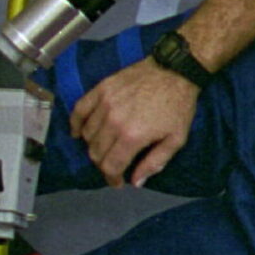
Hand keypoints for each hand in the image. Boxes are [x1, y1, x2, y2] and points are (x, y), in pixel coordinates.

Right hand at [69, 57, 198, 186]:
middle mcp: (114, 121)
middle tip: (113, 166)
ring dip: (93, 147)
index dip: (112, 179)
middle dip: (103, 165)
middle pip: (96, 152)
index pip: (110, 165)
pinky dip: (76, 124)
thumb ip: (154, 163)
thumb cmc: (178, 107)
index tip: (117, 182)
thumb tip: (135, 182)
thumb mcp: (176, 140)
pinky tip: (79, 133)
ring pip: (87, 134)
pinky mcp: (101, 89)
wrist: (175, 71)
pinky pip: (79, 110)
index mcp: (132, 136)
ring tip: (104, 149)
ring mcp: (104, 103)